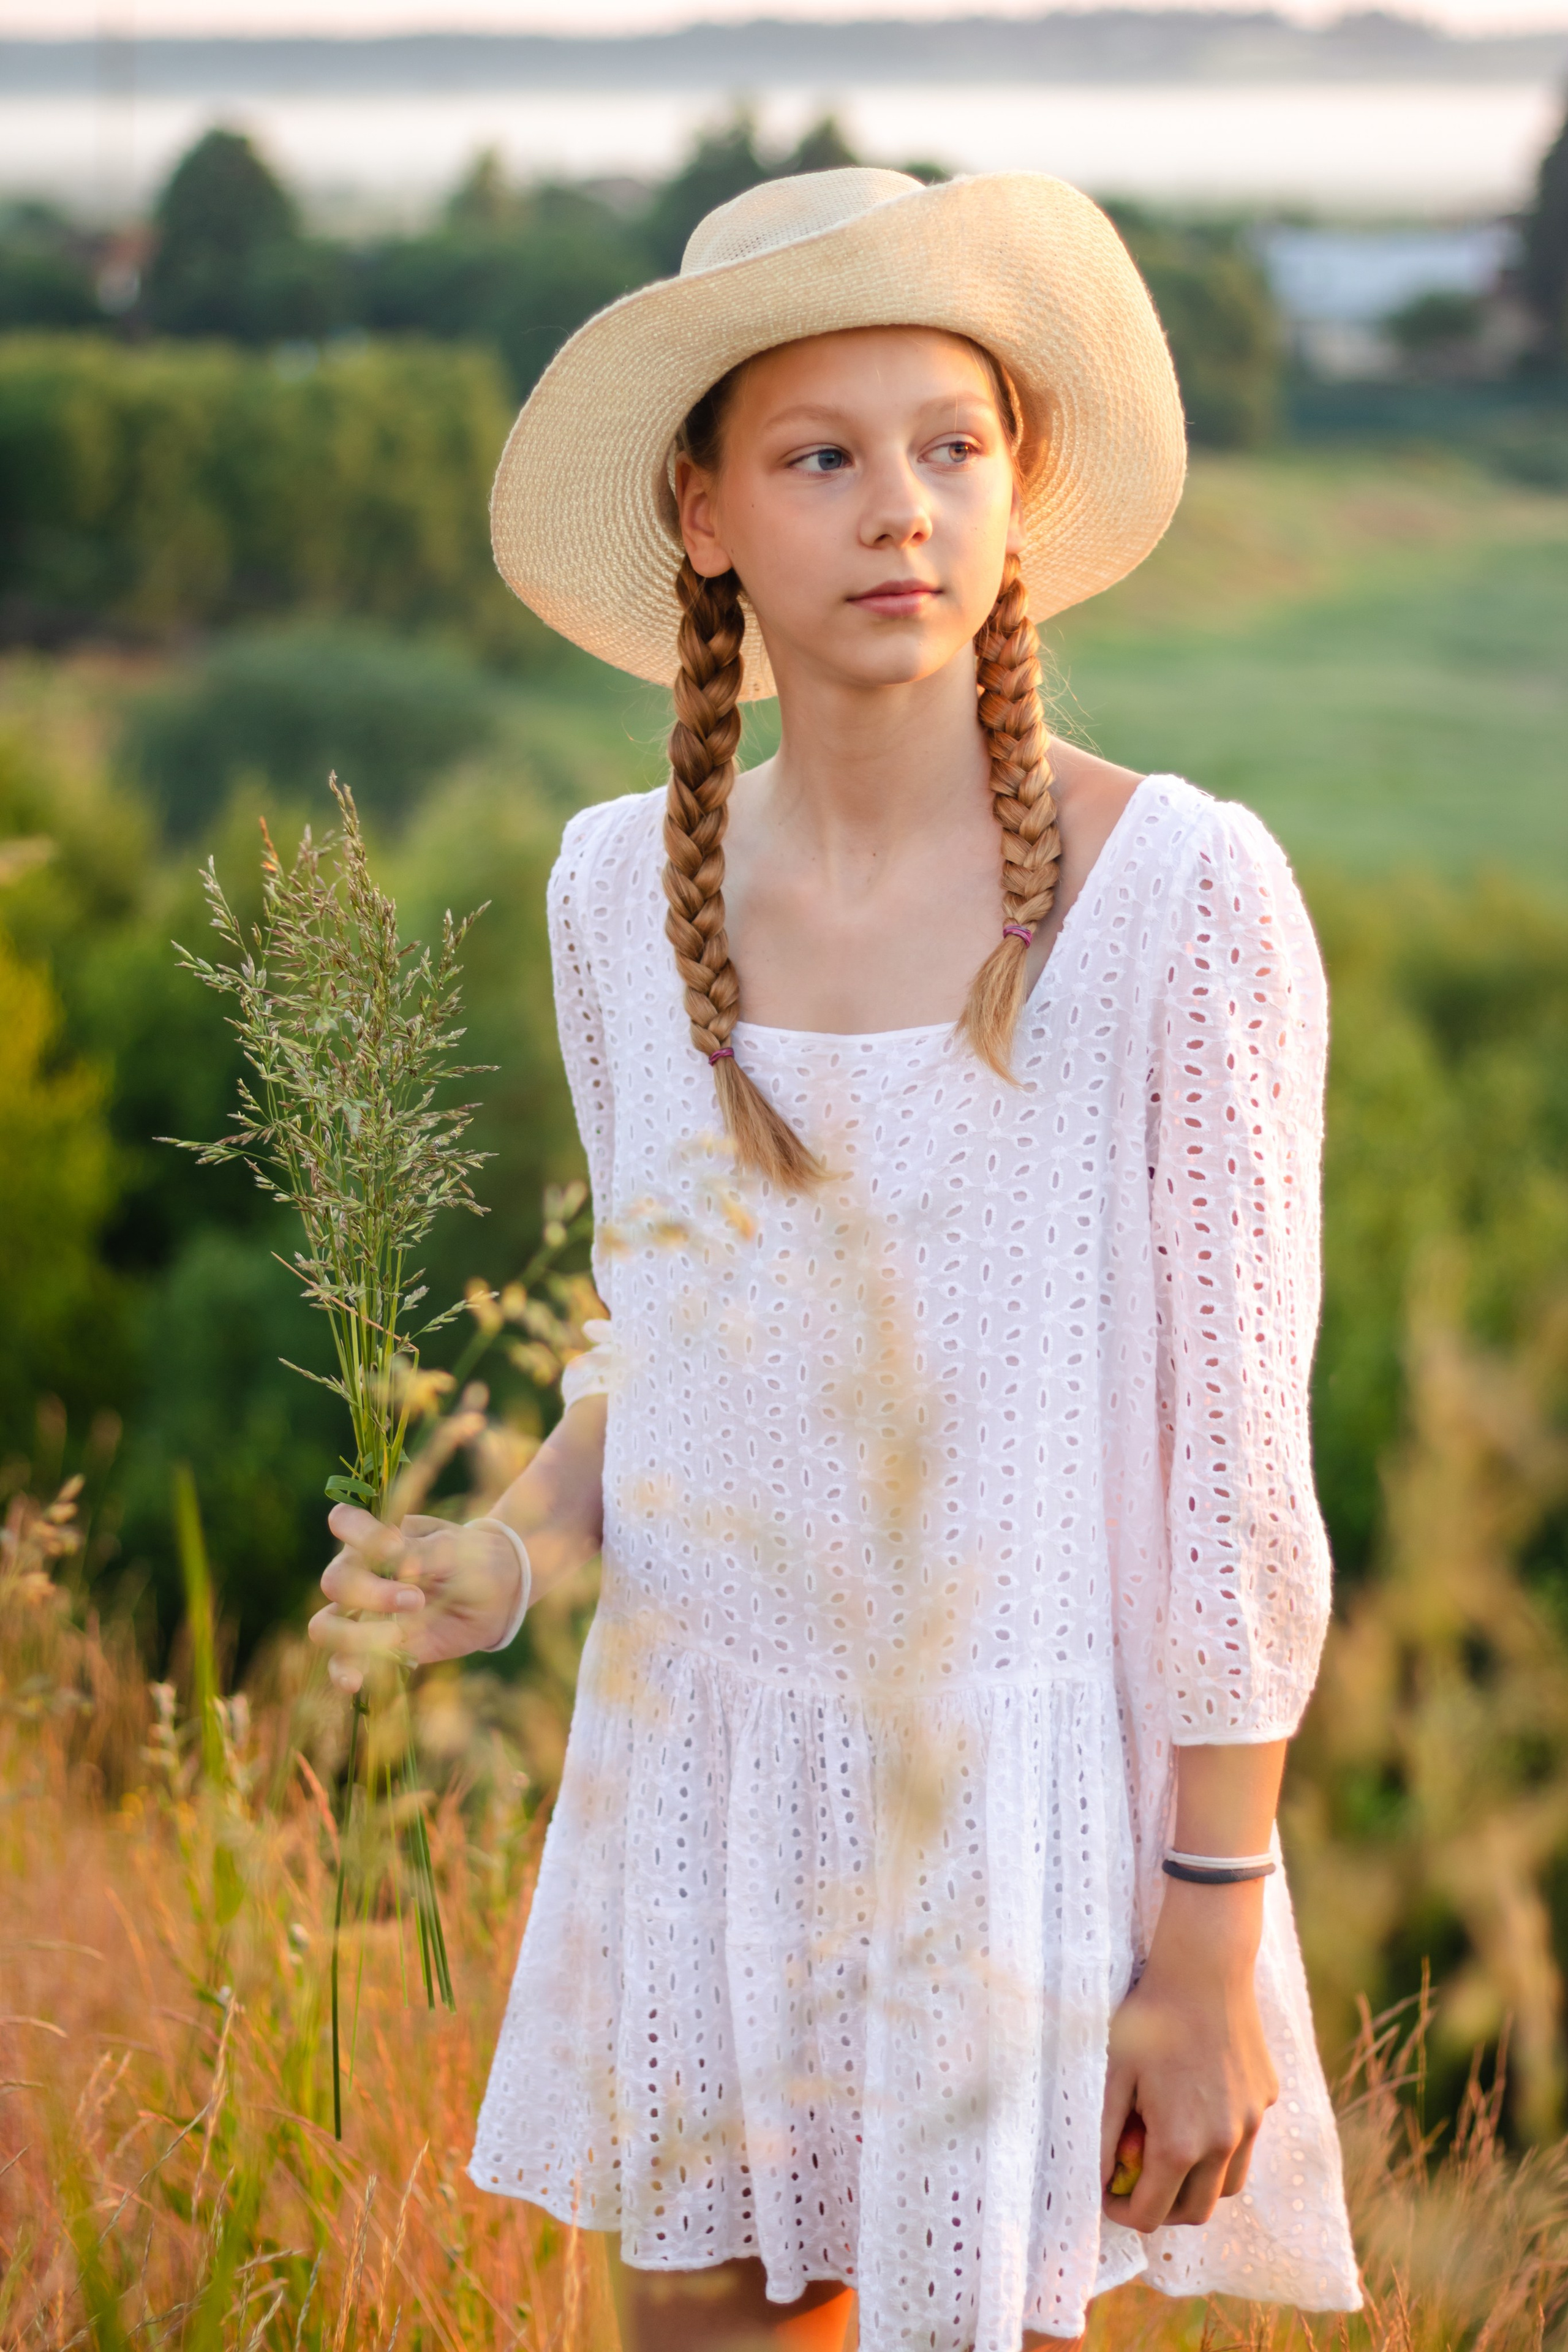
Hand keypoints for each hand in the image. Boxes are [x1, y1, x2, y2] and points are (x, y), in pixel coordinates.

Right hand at [307, 1504, 524, 1693]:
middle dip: (371, 1593)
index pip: (344, 1522)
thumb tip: (389, 1555)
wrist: (497, 1595)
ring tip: (397, 1635)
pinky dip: (343, 1672)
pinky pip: (342, 1663)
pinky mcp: (373, 1647)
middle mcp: (362, 1572)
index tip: (393, 1546)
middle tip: (417, 1599)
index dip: (356, 1532)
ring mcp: (363, 1612)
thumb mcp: (454, 1550)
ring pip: (326, 1625)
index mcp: (378, 1537)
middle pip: (334, 1581)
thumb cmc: (472, 1560)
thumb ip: (419, 1552)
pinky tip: (354, 1681)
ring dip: (355, 1634)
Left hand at [1100, 1879, 1277, 2231]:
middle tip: (1141, 2181)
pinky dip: (1223, 2141)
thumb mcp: (1116, 2076)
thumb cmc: (1150, 2018)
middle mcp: (1223, 2143)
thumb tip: (1104, 2178)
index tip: (1111, 2195)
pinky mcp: (1266, 2098)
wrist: (1204, 1968)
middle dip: (1164, 2208)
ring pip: (1229, 2184)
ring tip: (1173, 2150)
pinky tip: (1199, 2103)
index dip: (1124, 2212)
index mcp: (1179, 2144)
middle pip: (1196, 2211)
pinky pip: (1246, 2139)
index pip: (1152, 2214)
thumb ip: (1109, 2134)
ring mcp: (1251, 2122)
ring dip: (1200, 2183)